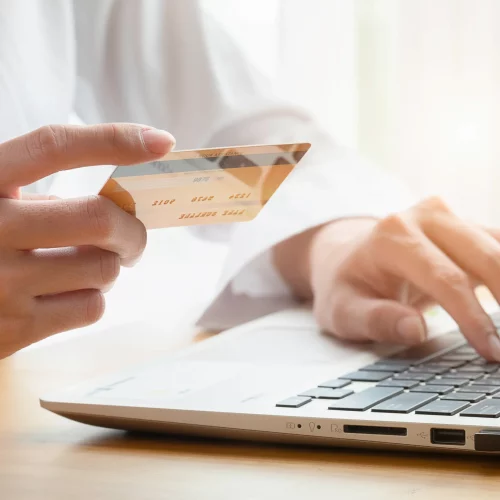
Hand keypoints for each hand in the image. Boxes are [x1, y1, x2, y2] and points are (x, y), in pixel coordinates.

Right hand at [0, 124, 174, 358]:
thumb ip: (33, 198)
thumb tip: (116, 208)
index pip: (54, 147)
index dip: (112, 140)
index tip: (161, 141)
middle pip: (100, 220)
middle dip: (133, 231)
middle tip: (132, 238)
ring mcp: (1, 284)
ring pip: (104, 269)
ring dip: (108, 266)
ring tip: (84, 266)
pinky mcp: (14, 330)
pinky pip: (92, 307)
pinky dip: (92, 298)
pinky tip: (67, 294)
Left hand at [274, 197, 499, 360]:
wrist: (346, 258)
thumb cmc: (346, 286)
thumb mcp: (343, 310)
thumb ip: (375, 319)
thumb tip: (415, 330)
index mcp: (391, 237)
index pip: (444, 278)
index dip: (472, 317)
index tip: (493, 351)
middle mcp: (423, 218)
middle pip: (483, 256)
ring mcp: (447, 217)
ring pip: (497, 247)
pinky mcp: (463, 227)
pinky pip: (498, 245)